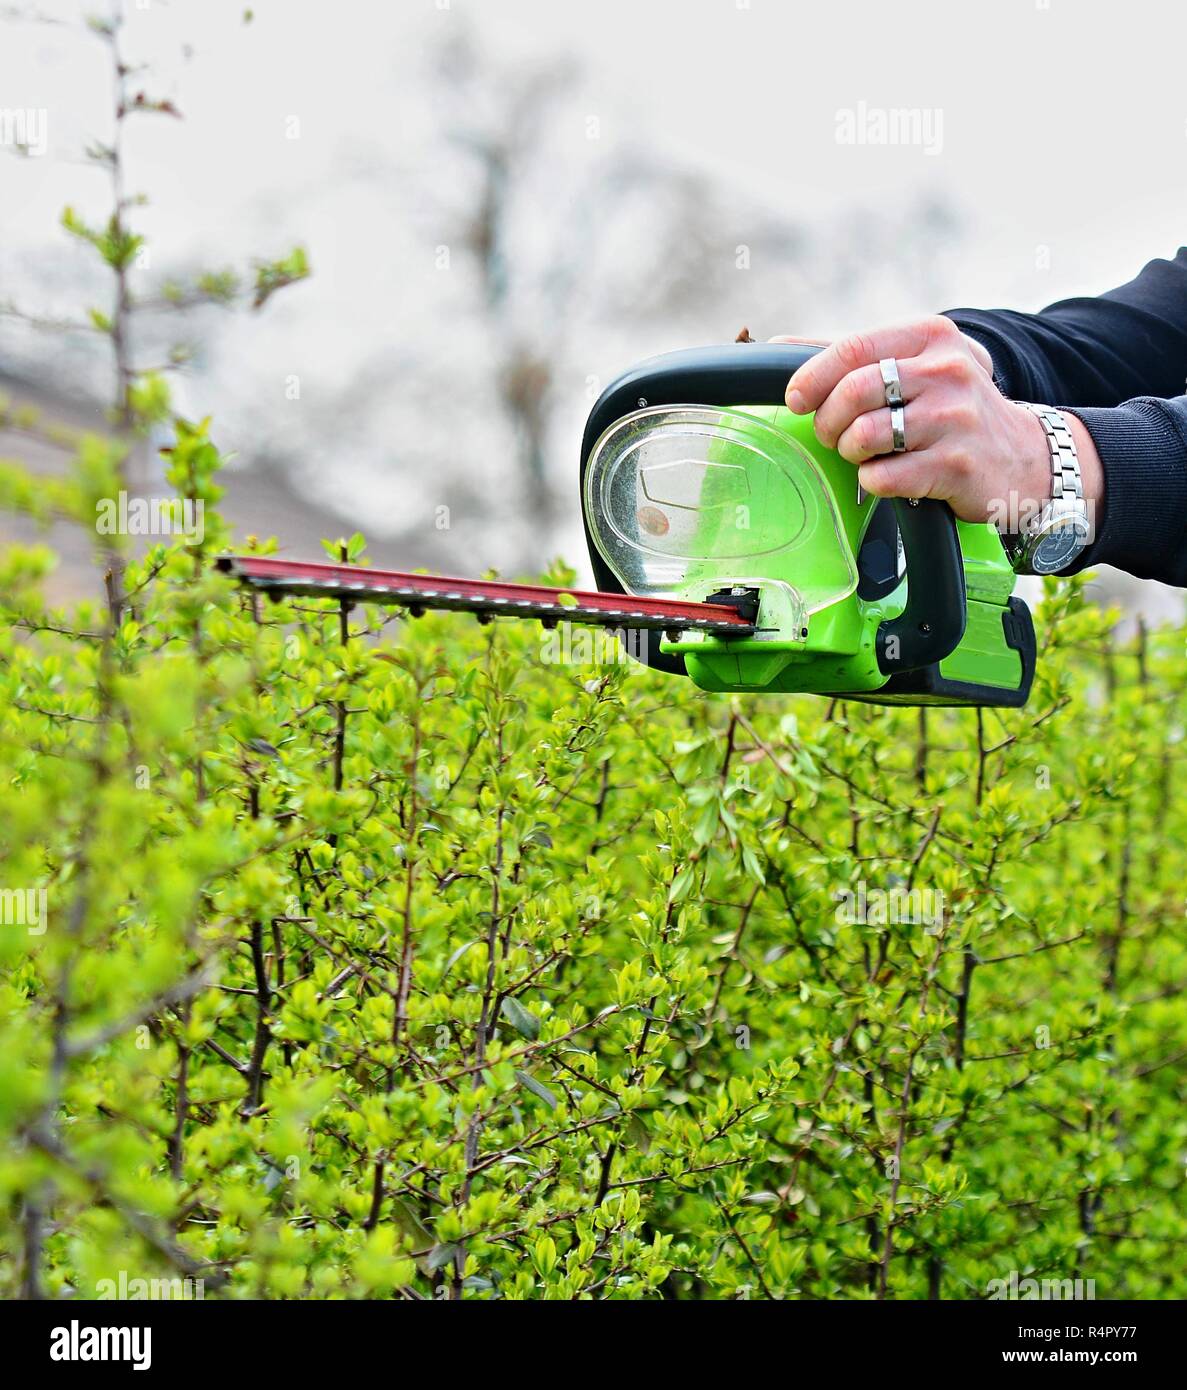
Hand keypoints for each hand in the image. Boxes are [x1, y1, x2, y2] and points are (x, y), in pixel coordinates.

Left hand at [773, 317, 1102, 528]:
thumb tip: (776, 348)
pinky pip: (883, 478)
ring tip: (864, 454)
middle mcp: (947, 371)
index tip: (797, 399)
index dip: (812, 377)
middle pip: (853, 392)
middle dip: (828, 421)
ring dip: (850, 452)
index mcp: (930, 336)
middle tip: (833, 435)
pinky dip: (873, 481)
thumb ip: (851, 354)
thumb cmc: (949, 408)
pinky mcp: (957, 466)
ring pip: (865, 435)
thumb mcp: (914, 364)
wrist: (1021, 456)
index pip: (852, 349)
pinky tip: (890, 475)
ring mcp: (955, 419)